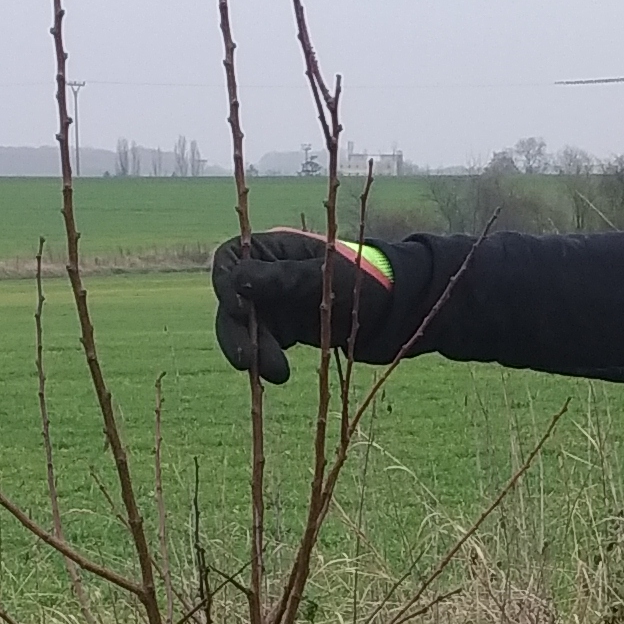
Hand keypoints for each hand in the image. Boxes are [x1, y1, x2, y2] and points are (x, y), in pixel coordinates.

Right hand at [210, 231, 400, 385]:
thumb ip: (280, 279)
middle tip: (247, 360)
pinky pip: (263, 344)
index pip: (230, 258)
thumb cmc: (365, 282)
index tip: (240, 310)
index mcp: (275, 248)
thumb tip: (235, 279)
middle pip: (233, 299)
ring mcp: (277, 302)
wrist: (398, 312)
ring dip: (253, 351)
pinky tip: (277, 374)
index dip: (225, 284)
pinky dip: (265, 359)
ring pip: (246, 327)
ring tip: (276, 375)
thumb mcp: (322, 279)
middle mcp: (269, 273)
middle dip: (237, 330)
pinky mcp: (287, 329)